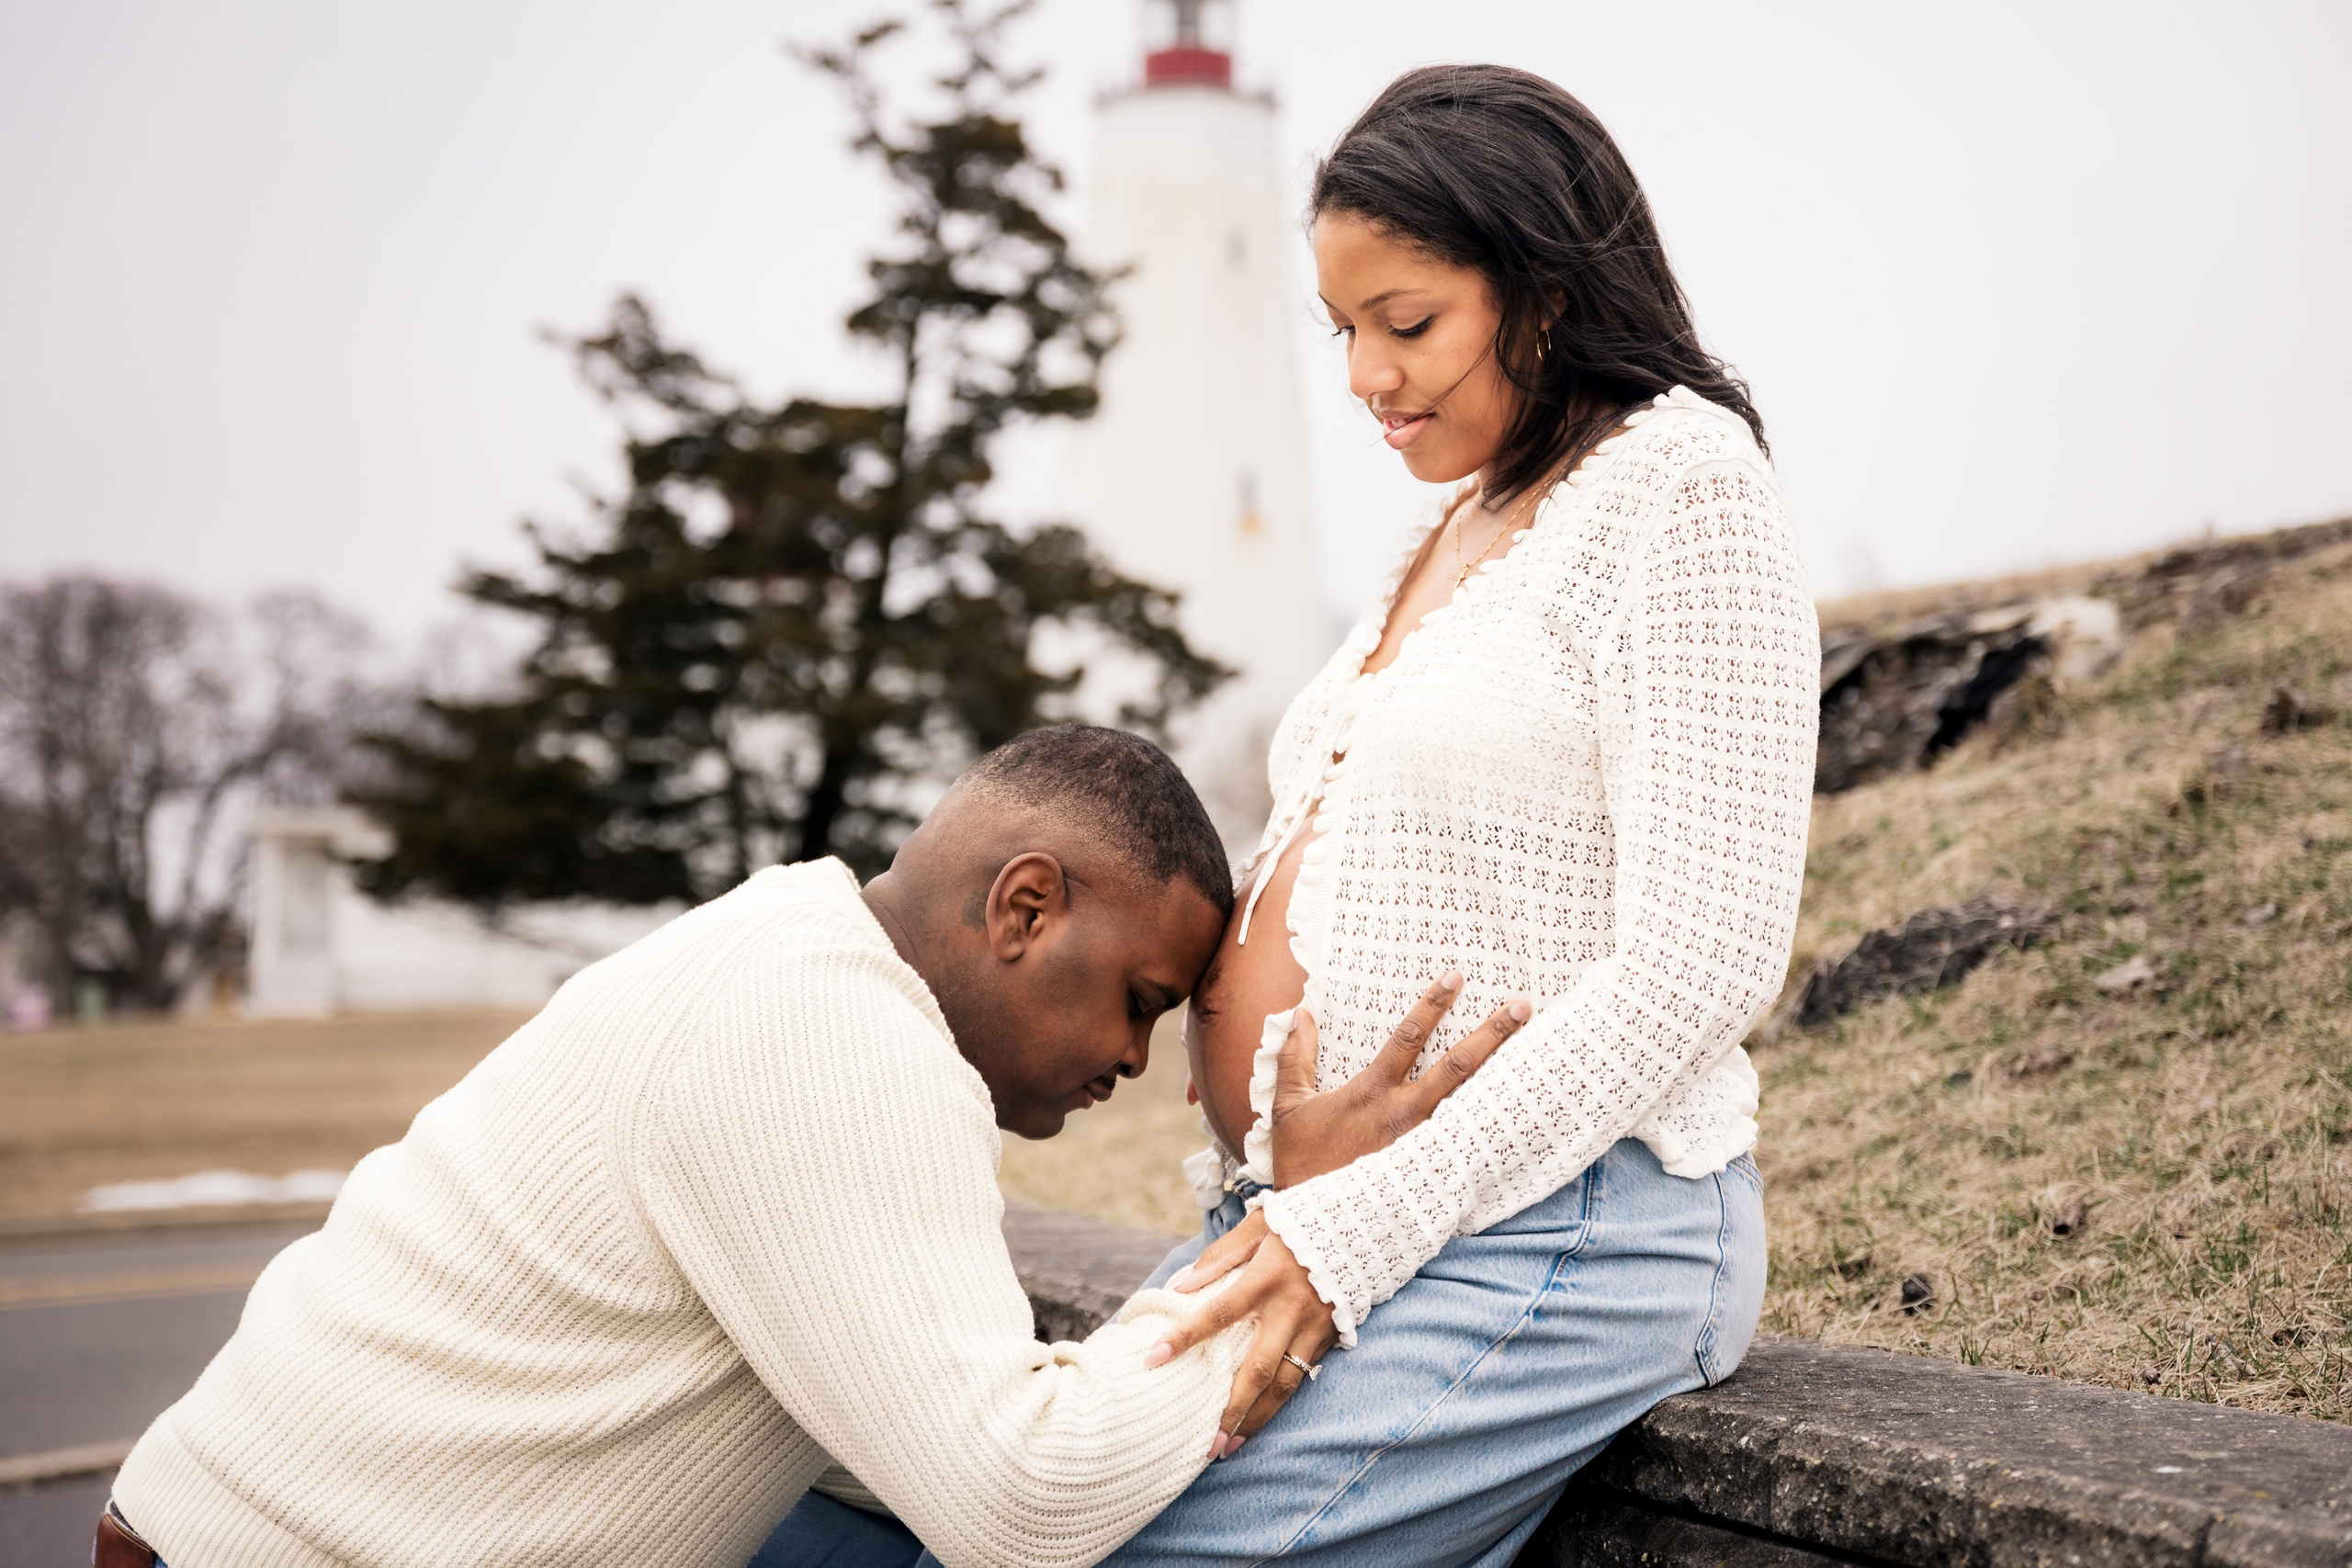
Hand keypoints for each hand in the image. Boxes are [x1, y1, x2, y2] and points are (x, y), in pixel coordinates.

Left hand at [1144, 1210, 1334, 1453]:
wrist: (1364, 1221)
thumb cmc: (1299, 1221)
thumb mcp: (1257, 1226)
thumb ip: (1219, 1256)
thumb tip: (1180, 1285)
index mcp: (1267, 1277)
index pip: (1218, 1312)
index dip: (1185, 1337)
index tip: (1153, 1359)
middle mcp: (1292, 1308)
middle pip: (1257, 1368)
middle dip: (1231, 1409)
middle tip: (1207, 1443)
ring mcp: (1315, 1326)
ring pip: (1285, 1384)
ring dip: (1257, 1418)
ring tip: (1231, 1446)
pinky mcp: (1332, 1335)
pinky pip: (1305, 1376)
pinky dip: (1282, 1401)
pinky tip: (1261, 1421)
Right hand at [1268, 973, 1529, 1187]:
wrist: (1316, 1224)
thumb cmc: (1300, 1163)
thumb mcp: (1289, 1106)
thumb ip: (1295, 1057)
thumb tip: (1301, 1013)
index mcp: (1371, 1092)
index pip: (1408, 1037)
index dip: (1433, 1004)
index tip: (1456, 976)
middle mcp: (1405, 1115)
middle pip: (1458, 1065)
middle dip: (1493, 1032)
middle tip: (1523, 1005)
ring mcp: (1424, 1145)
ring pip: (1473, 1102)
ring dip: (1505, 1074)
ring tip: (1538, 1053)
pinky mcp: (1433, 1171)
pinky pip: (1471, 1142)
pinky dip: (1496, 1125)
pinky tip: (1522, 1113)